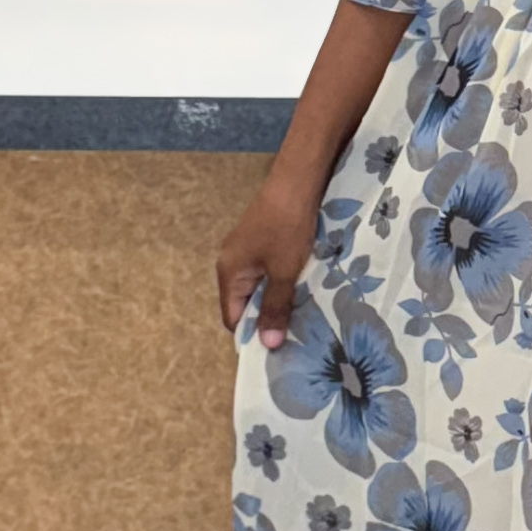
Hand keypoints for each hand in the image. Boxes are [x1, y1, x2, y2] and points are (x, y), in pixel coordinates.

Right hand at [215, 174, 321, 347]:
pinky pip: (267, 270)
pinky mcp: (261, 239)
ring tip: (301, 313)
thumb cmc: (286, 229)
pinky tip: (302, 285)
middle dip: (267, 317)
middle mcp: (230, 262)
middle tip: (294, 334)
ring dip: (277, 298)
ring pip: (259, 286)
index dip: (252, 333)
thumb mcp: (284, 272)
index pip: (232, 317)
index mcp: (229, 273)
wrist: (296, 182)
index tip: (277, 348)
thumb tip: (267, 345)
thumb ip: (275, 307)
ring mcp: (245, 249)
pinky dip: (281, 280)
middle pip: (245, 302)